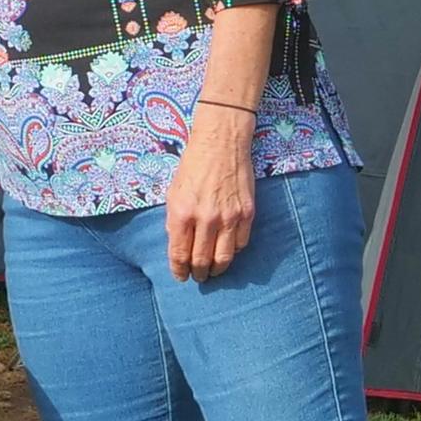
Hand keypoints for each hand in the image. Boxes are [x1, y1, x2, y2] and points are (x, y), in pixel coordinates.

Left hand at [165, 119, 257, 281]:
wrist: (221, 143)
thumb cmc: (193, 166)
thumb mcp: (173, 193)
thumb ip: (175, 222)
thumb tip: (180, 248)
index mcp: (182, 212)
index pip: (179, 254)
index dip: (179, 270)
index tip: (181, 276)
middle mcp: (205, 218)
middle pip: (202, 261)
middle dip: (198, 274)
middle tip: (198, 277)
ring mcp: (229, 216)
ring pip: (224, 258)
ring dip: (217, 269)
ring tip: (213, 270)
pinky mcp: (247, 213)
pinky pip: (241, 243)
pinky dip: (233, 251)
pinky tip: (227, 249)